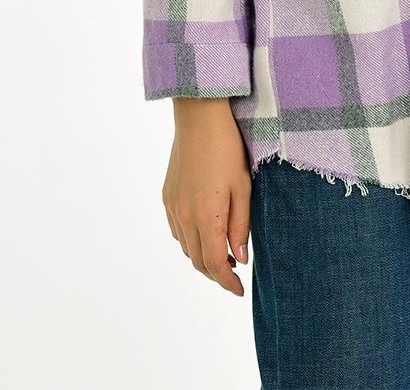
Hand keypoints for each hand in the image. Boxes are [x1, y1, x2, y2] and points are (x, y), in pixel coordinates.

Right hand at [162, 98, 251, 295]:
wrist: (199, 119)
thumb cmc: (228, 149)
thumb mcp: (243, 187)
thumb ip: (240, 226)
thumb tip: (240, 258)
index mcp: (206, 216)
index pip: (215, 264)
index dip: (228, 282)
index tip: (239, 290)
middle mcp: (184, 217)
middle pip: (198, 261)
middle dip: (216, 274)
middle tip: (234, 275)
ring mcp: (172, 207)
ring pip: (186, 248)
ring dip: (203, 258)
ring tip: (224, 255)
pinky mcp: (167, 197)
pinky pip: (177, 232)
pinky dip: (190, 241)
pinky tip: (205, 234)